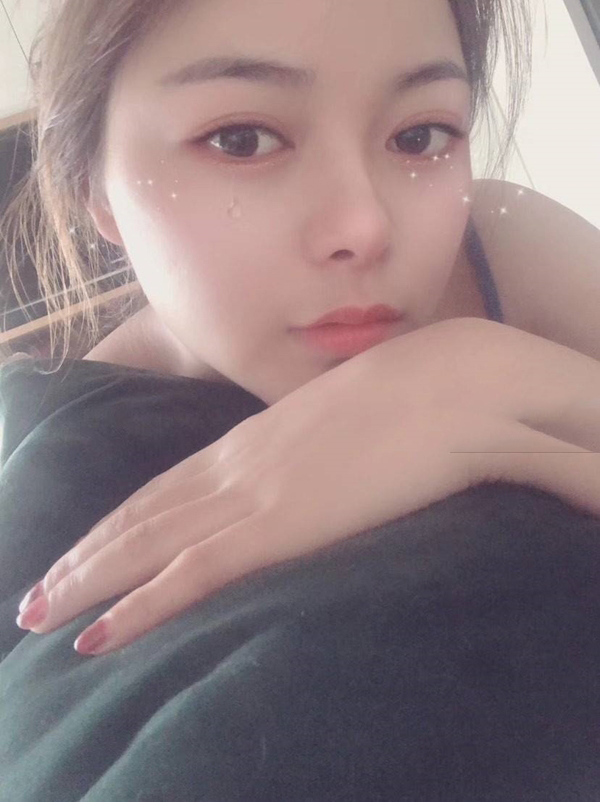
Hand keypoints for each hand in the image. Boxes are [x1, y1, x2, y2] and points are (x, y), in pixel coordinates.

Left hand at [16, 318, 598, 653]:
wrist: (444, 384)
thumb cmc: (410, 397)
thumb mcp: (346, 420)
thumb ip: (313, 446)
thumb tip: (309, 467)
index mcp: (251, 440)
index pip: (164, 486)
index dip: (117, 520)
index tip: (84, 544)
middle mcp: (233, 465)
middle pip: (139, 516)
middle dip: (83, 557)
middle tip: (35, 594)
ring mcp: (248, 495)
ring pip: (143, 544)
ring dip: (86, 581)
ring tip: (40, 612)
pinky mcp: (273, 527)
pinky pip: (188, 575)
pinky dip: (136, 608)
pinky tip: (98, 634)